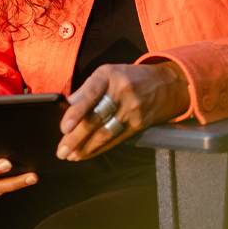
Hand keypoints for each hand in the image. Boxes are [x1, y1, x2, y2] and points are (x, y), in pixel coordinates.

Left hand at [55, 61, 189, 161]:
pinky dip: (100, 148)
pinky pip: (116, 139)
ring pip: (105, 132)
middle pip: (96, 118)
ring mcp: (132, 110)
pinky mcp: (139, 124)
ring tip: (70, 156)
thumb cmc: (128, 78)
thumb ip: (87, 88)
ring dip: (86, 147)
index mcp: (109, 76)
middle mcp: (121, 92)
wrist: (166, 84)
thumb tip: (68, 104)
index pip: (90, 94)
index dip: (76, 112)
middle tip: (61, 150)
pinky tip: (87, 154)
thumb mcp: (107, 73)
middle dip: (76, 137)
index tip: (64, 127)